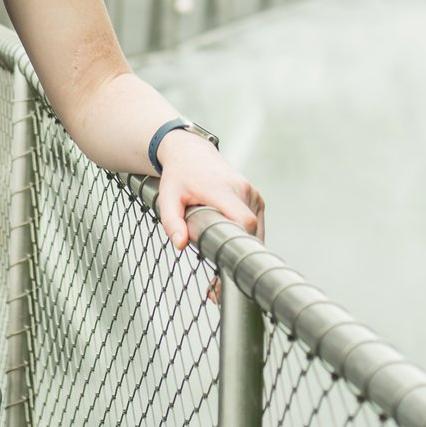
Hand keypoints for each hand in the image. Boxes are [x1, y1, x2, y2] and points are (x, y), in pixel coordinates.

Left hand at [154, 132, 262, 251]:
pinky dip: (247, 237)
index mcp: (222, 190)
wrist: (192, 152)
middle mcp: (242, 189)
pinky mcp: (255, 197)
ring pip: (256, 229)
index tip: (227, 259)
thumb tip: (180, 244)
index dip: (240, 242)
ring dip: (243, 245)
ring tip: (222, 256)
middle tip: (217, 274)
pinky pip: (257, 223)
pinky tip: (230, 242)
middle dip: (237, 252)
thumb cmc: (179, 176)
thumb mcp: (168, 198)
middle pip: (251, 230)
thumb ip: (172, 222)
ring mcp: (252, 192)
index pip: (244, 220)